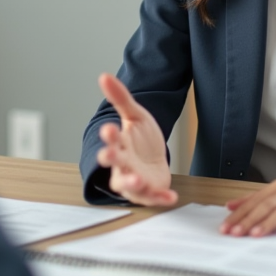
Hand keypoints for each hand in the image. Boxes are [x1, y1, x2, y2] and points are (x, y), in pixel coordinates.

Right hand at [94, 73, 177, 205]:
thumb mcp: (135, 116)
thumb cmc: (141, 139)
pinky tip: (171, 197)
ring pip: (129, 185)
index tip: (108, 128)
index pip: (110, 140)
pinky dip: (160, 199)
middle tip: (108, 155)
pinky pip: (153, 197)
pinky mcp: (150, 191)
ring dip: (132, 183)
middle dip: (110, 160)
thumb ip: (120, 98)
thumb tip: (104, 76)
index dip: (108, 136)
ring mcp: (135, 179)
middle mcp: (123, 164)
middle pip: (114, 164)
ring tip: (138, 180)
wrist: (154, 158)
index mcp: (119, 145)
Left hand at [220, 173, 275, 236]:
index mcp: (275, 189)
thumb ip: (254, 199)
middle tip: (235, 233)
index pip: (253, 202)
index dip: (238, 214)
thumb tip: (229, 205)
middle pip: (264, 206)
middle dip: (248, 220)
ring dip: (268, 222)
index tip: (225, 227)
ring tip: (255, 234)